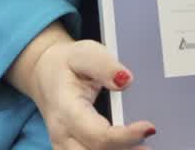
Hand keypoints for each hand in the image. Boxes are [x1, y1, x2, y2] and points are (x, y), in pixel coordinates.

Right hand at [29, 39, 155, 149]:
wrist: (45, 74)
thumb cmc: (67, 64)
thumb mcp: (85, 54)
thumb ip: (104, 66)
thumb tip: (126, 81)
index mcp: (66, 109)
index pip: (98, 134)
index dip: (125, 136)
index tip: (149, 128)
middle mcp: (62, 133)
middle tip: (150, 145)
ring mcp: (64, 146)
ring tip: (142, 147)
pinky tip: (128, 147)